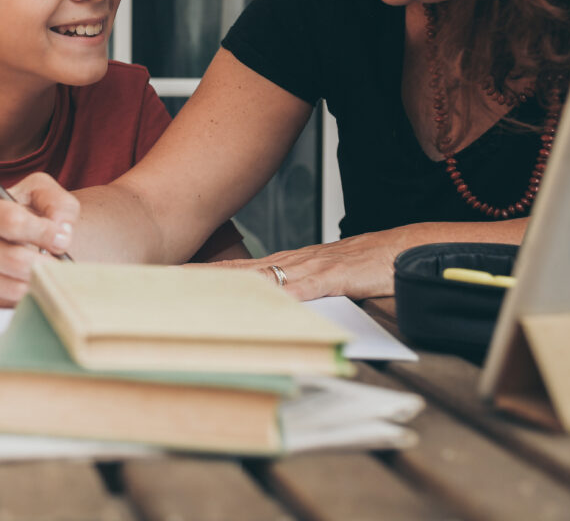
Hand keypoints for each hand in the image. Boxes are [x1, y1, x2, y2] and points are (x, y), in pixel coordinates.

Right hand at [0, 172, 78, 306]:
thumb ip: (58, 204)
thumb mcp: (44, 193)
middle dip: (45, 263)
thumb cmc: (29, 211)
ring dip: (40, 281)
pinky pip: (7, 302)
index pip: (11, 222)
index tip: (63, 240)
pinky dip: (29, 295)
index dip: (43, 232)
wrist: (15, 236)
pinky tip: (34, 281)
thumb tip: (61, 232)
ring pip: (12, 286)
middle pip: (12, 259)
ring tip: (52, 272)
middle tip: (63, 263)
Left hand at [186, 227, 412, 299]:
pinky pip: (299, 288)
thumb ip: (302, 300)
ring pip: (258, 277)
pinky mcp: (333, 277)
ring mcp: (311, 268)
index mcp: (289, 266)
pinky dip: (276, 296)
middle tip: (160, 284)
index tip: (171, 284)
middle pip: (236, 272)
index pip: (236, 273)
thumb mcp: (328, 288)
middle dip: (198, 279)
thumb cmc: (371, 270)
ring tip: (187, 292)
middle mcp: (293, 263)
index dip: (204, 279)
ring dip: (223, 285)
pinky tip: (253, 304)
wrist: (409, 252)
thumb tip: (273, 318)